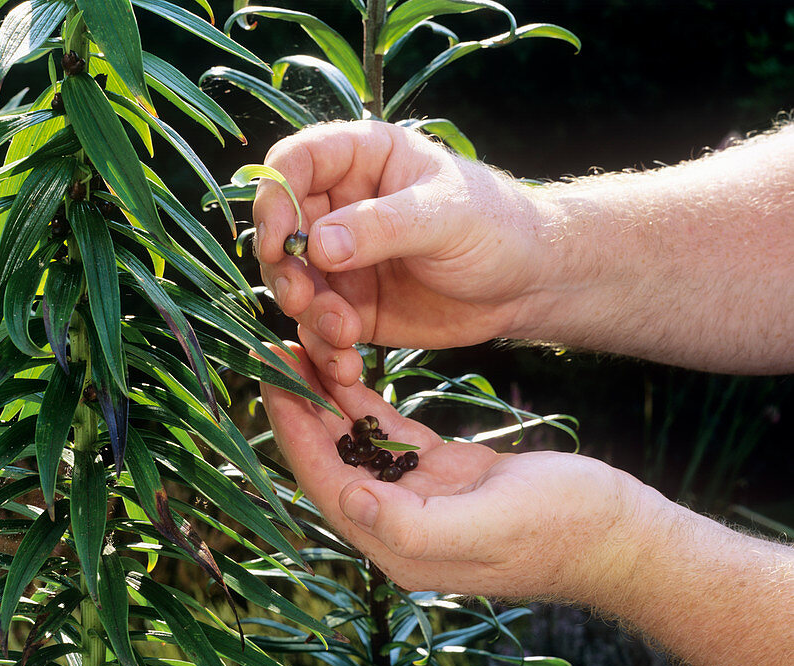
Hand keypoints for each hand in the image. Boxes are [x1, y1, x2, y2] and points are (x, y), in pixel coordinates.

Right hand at [253, 121, 554, 385]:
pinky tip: (349, 365)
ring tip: (344, 335)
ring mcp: (340, 260)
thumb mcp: (447, 216)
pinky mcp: (349, 307)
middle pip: (280, 231)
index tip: (279, 240)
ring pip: (292, 284)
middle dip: (284, 269)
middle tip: (302, 299)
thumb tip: (316, 244)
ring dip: (307, 314)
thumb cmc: (497, 228)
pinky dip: (325, 349)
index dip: (275, 198)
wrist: (529, 286)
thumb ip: (382, 226)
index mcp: (361, 161)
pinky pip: (317, 327)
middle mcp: (339, 207)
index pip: (294, 164)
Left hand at [260, 345, 662, 607]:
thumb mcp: (489, 525)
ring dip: (326, 401)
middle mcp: (398, 526)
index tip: (271, 381)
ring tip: (299, 350)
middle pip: (330, 462)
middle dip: (299, 410)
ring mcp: (420, 499)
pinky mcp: (444, 475)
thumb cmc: (566, 531)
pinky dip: (365, 405)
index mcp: (399, 547)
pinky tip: (345, 371)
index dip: (294, 434)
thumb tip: (348, 498)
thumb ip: (413, 524)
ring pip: (355, 445)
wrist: (621, 536)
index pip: (327, 485)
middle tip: (273, 354)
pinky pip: (390, 436)